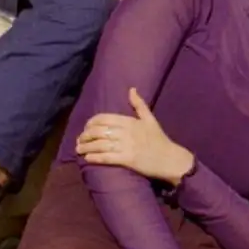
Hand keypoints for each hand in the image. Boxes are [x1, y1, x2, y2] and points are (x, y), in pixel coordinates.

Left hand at [76, 88, 194, 184]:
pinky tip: (87, 158)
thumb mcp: (150, 119)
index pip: (104, 118)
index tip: (86, 128)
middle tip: (79, 140)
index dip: (91, 123)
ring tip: (79, 150)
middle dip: (85, 136)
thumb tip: (131, 89)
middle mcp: (126, 132)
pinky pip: (106, 157)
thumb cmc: (159, 139)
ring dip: (86, 148)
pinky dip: (95, 158)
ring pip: (100, 145)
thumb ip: (139, 105)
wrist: (169, 158)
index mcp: (131, 121)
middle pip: (99, 131)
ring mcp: (126, 146)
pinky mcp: (127, 160)